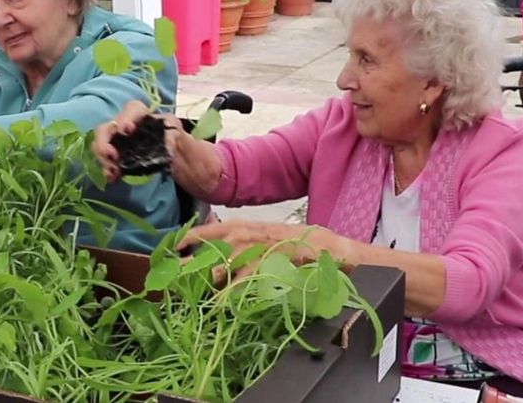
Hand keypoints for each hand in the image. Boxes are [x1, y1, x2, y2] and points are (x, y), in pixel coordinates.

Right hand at [91, 100, 177, 181]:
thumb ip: (172, 129)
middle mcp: (124, 125)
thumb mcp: (177, 130)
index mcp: (141, 115)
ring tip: (113, 171)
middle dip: (103, 142)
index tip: (127, 131)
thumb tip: (166, 139)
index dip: (125, 118)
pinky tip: (112, 177)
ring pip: (100, 145)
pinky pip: (105, 160)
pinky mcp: (117, 157)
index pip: (131, 109)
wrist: (174, 156)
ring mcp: (117, 141)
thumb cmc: (174, 138)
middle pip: (106, 129)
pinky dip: (106, 169)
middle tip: (111, 156)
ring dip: (103, 158)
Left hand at [176, 219, 356, 279]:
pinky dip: (241, 283)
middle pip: (225, 237)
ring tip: (197, 282)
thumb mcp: (277, 248)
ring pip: (240, 251)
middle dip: (198, 251)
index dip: (198, 234)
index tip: (174, 244)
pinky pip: (259, 269)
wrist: (349, 255)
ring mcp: (277, 243)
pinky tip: (227, 295)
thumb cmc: (312, 254)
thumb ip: (252, 254)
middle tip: (174, 267)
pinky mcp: (289, 257)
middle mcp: (265, 231)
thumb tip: (221, 270)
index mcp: (261, 228)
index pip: (223, 227)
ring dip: (217, 266)